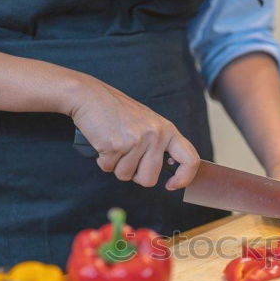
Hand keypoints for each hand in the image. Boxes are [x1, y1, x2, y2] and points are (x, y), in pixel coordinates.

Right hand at [67, 77, 198, 189]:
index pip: (190, 160)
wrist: (89, 95)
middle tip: (127, 157)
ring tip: (114, 143)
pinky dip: (103, 160)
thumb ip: (160, 144)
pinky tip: (103, 141)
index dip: (184, 178)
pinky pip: (109, 168)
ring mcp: (136, 140)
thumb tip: (171, 172)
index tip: (171, 185)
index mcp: (167, 130)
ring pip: (126, 176)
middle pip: (150, 179)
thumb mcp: (148, 123)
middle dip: (135, 175)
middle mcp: (155, 135)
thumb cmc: (117, 111)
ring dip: (116, 166)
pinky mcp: (116, 145)